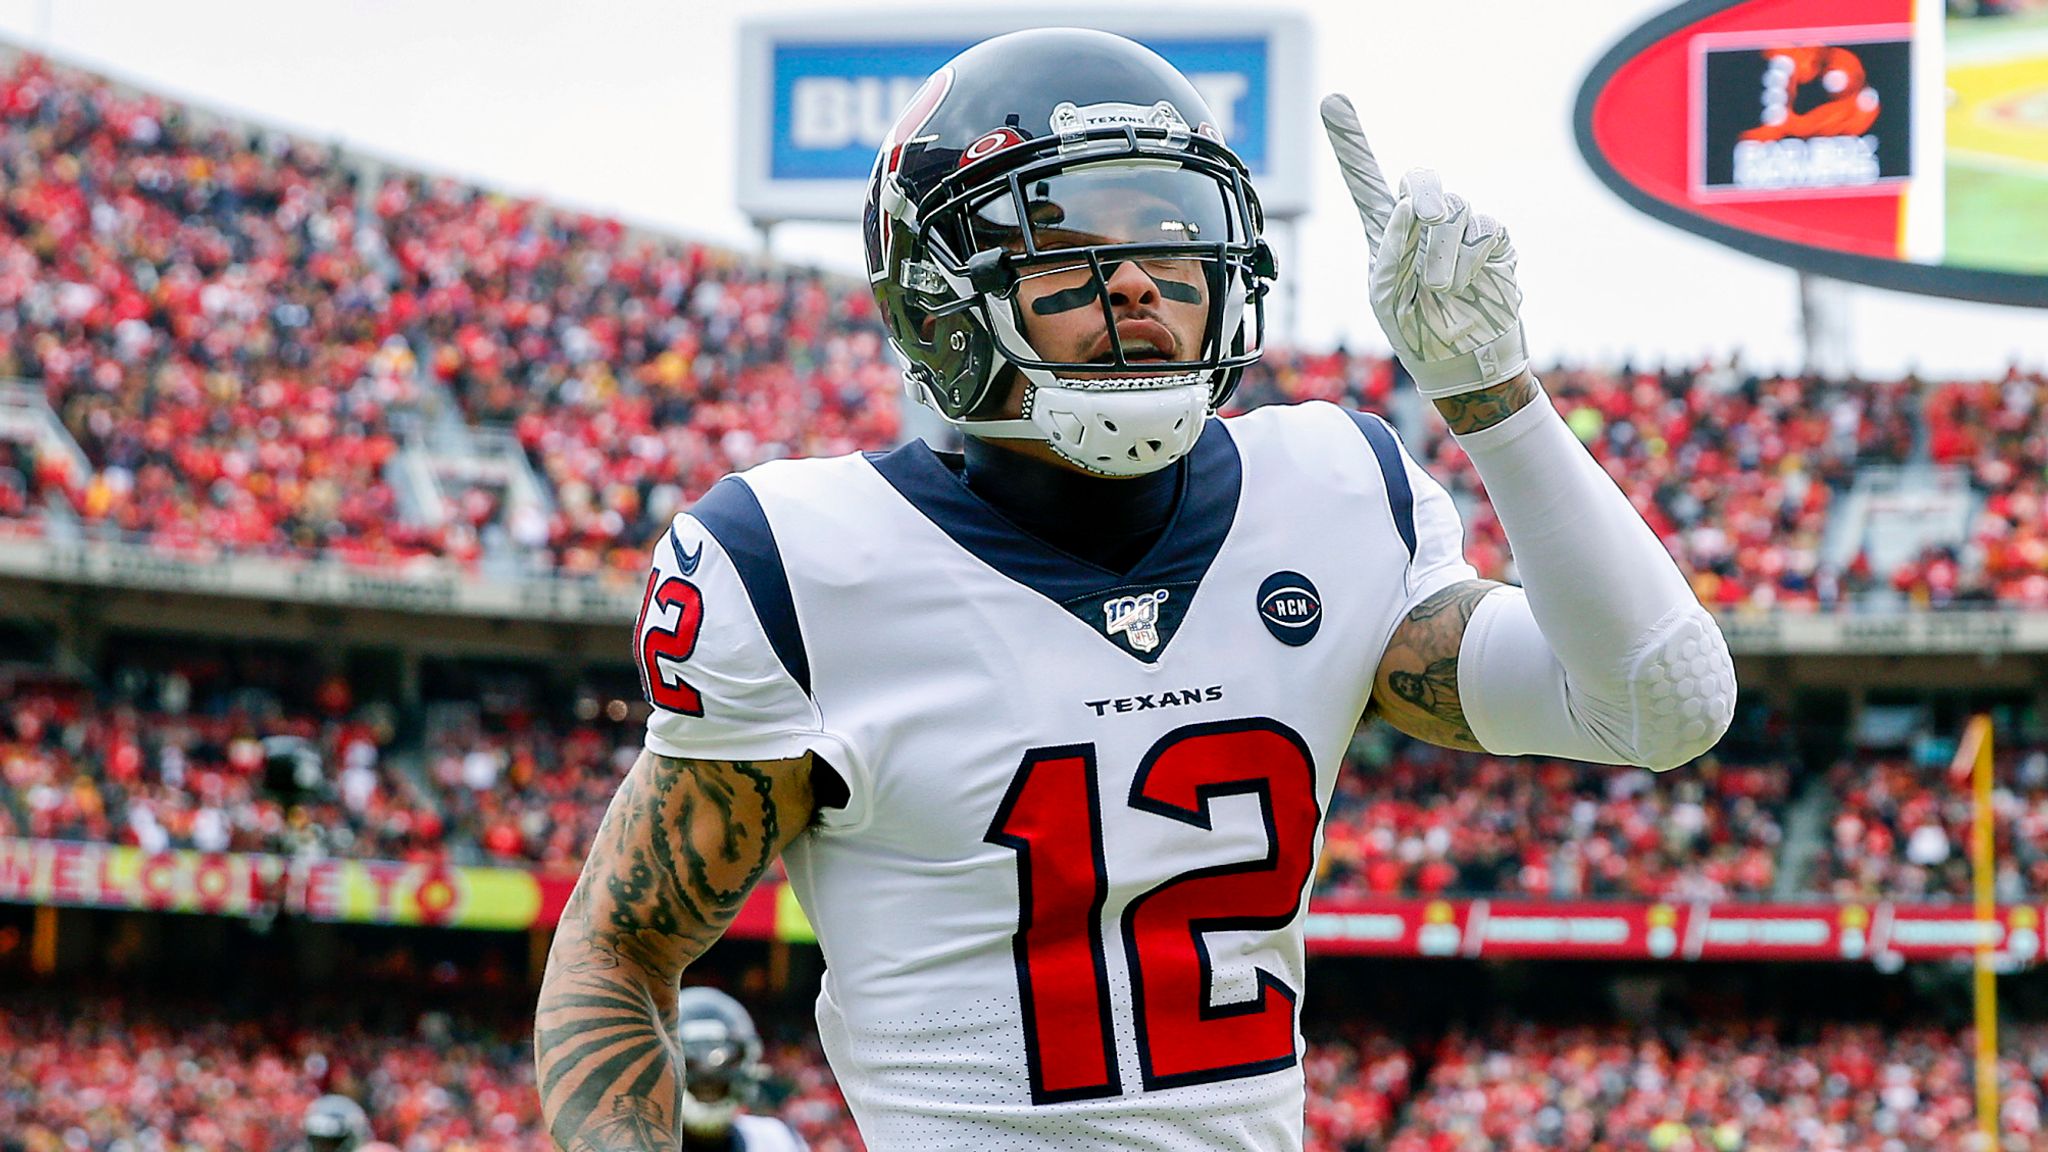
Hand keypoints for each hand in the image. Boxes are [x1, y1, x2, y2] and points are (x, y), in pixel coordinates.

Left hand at [1320, 94, 1528, 398]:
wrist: (1459, 362)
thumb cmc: (1415, 330)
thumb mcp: (1385, 296)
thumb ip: (1389, 249)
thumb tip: (1408, 205)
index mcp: (1386, 232)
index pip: (1366, 179)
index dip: (1351, 141)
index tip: (1332, 101)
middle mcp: (1422, 222)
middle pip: (1420, 178)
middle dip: (1422, 193)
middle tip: (1423, 218)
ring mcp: (1460, 229)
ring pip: (1453, 207)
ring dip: (1442, 252)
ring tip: (1439, 287)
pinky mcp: (1493, 241)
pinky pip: (1483, 228)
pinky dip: (1468, 258)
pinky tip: (1462, 283)